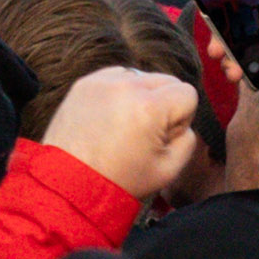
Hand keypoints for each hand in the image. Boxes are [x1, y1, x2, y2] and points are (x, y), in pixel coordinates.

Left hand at [48, 65, 202, 196]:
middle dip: (164, 104)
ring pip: (141, 76)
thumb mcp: (170, 169)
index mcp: (149, 107)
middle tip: (145, 133)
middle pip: (166, 80)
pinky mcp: (84, 83)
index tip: (162, 137)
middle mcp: (126, 86)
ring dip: (142, 95)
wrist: (70, 182)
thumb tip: (182, 121)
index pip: (187, 93)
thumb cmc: (121, 179)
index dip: (181, 118)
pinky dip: (119, 92)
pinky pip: (116, 76)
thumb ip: (188, 139)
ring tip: (126, 125)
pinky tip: (111, 117)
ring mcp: (101, 81)